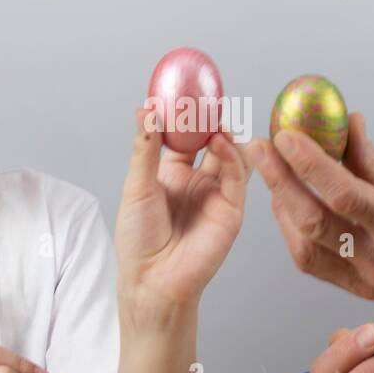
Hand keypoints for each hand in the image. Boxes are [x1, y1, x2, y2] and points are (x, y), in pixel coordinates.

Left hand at [115, 106, 248, 311]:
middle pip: (210, 141)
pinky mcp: (232, 208)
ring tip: (212, 115)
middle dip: (208, 119)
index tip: (182, 92)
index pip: (183, 138)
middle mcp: (197, 182)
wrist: (153, 281)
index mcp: (171, 176)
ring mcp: (216, 194)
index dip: (184, 117)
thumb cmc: (139, 241)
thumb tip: (146, 111)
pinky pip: (237, 175)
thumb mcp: (136, 187)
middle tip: (204, 97)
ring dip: (223, 132)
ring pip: (229, 154)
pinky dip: (231, 153)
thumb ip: (145, 149)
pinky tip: (219, 139)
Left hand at [248, 112, 373, 321]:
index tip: (286, 135)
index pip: (343, 194)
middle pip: (312, 221)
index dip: (309, 163)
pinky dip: (296, 232)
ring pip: (304, 247)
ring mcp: (367, 282)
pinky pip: (315, 263)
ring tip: (275, 172)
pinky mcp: (361, 292)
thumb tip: (347, 128)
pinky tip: (293, 205)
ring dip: (282, 207)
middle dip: (279, 180)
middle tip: (262, 147)